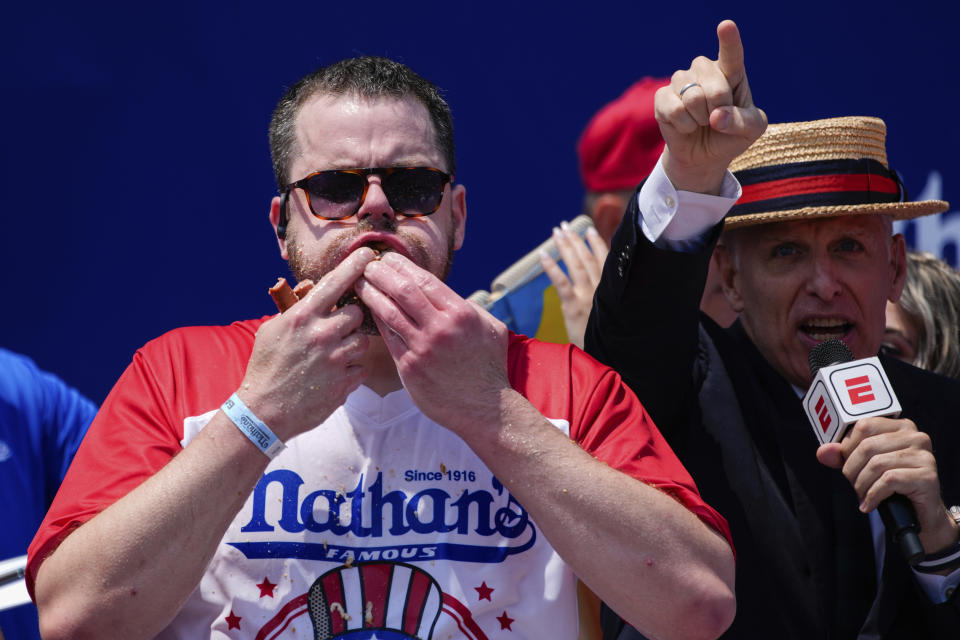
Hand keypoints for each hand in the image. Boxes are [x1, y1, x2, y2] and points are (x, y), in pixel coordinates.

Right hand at [238, 247, 377, 439]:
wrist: (263, 411)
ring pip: (362, 341)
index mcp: (302, 317)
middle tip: (336, 329)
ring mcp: (335, 360)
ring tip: (331, 356)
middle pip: (357, 313)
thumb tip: (314, 289)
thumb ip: (297, 309)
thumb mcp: (272, 329)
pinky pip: (361, 368)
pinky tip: (332, 376)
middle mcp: (322, 334)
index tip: (369, 254)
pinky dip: (350, 371)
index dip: (354, 266)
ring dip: (351, 346)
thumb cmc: (265, 367)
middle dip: (351, 319)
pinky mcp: (344, 383)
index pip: (335, 283)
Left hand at [354, 251, 509, 436]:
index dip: (402, 265)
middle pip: (402, 291)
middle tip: (368, 265)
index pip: (424, 280)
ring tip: (359, 283)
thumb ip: (470, 308)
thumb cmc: (489, 366)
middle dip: (381, 273)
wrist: (484, 408)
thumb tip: (449, 294)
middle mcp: (440, 328)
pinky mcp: (409, 368)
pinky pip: (388, 338)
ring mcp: (422, 348)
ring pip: (389, 312)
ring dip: (371, 294)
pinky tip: (368, 311)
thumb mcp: (491, 328)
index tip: (388, 258)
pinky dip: (377, 320)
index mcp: (461, 313)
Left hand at [540, 223, 608, 348]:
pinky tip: (543, 255)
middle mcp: (600, 289)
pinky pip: (561, 282)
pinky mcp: (573, 306)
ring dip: (566, 246)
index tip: (590, 230)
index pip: (605, 261)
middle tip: (565, 226)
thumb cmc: (610, 337)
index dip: (597, 244)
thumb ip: (608, 298)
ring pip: (576, 265)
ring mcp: (587, 296)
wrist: (607, 356)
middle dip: (576, 240)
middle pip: (587, 258)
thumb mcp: (613, 314)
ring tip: (557, 232)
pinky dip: (552, 268)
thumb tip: (602, 287)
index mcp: (611, 290)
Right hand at [655, 19, 766, 193]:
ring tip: (701, 122)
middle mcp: (704, 70)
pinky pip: (674, 109)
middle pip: (715, 85)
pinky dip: (684, 125)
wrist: (703, 156)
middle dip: (720, 109)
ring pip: (693, 97)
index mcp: (730, 72)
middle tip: (717, 118)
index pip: (731, 54)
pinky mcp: (662, 96)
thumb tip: (716, 117)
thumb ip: (742, 122)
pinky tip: (686, 126)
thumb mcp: (751, 130)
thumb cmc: (730, 136)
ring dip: (700, 119)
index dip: (728, 40)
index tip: (726, 25)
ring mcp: (681, 81)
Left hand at [817, 417, 959, 553]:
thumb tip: (823, 452)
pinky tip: (869, 504)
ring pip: (877, 464)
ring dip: (861, 485)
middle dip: (852, 469)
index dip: (847, 447)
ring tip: (862, 495)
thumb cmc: (891, 486)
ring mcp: (924, 456)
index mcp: (900, 427)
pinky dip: (873, 495)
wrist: (920, 516)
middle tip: (853, 485)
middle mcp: (916, 437)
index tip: (846, 465)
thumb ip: (843, 456)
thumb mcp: (863, 467)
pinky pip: (889, 480)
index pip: (864, 426)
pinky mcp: (927, 477)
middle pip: (868, 446)